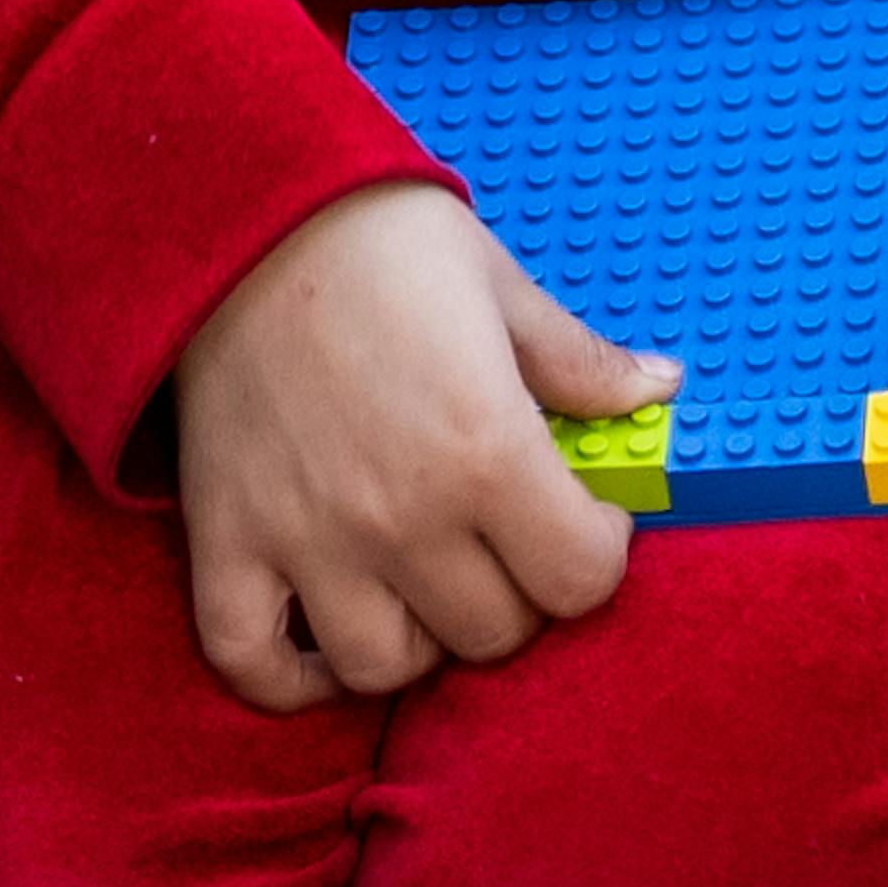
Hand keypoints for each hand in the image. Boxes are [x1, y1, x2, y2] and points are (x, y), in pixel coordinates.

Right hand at [170, 184, 661, 711]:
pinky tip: (326, 638)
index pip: (581, 581)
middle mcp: (403, 517)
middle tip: (501, 540)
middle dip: (516, 593)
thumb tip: (659, 390)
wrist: (235, 209)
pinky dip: (292, 677)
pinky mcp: (227, 542)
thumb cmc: (379, 239)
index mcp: (487, 452)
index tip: (580, 512)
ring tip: (421, 582)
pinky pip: (253, 664)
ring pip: (388, 668)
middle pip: (495, 634)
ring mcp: (309, 541)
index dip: (596, 551)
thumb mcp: (500, 287)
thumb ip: (581, 362)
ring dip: (418, 637)